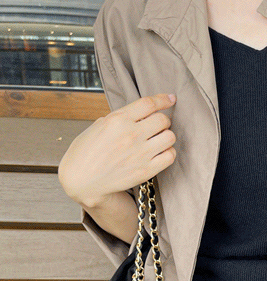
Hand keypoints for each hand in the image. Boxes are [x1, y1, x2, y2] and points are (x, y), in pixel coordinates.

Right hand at [58, 93, 176, 206]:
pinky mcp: (146, 170)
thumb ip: (120, 118)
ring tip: (158, 140)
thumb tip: (139, 113)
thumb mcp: (98, 126)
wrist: (82, 181)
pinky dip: (168, 152)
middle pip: (163, 119)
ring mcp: (140, 153)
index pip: (149, 103)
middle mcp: (131, 135)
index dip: (163, 99)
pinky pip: (170, 156)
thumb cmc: (86, 152)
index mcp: (118, 120)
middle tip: (157, 126)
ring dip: (166, 136)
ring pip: (170, 137)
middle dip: (163, 120)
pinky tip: (160, 152)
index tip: (171, 99)